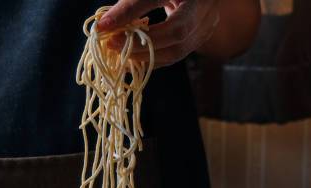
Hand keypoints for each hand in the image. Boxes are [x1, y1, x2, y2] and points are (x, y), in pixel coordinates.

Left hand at [98, 0, 220, 66]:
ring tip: (123, 55)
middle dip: (143, 47)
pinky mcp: (201, 36)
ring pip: (179, 51)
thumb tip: (102, 26)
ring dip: (147, 57)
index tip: (108, 31)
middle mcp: (206, 9)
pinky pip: (177, 54)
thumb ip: (129, 6)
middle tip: (114, 46)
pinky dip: (154, 58)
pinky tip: (135, 58)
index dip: (136, 23)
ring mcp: (208, 24)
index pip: (164, 11)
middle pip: (177, 37)